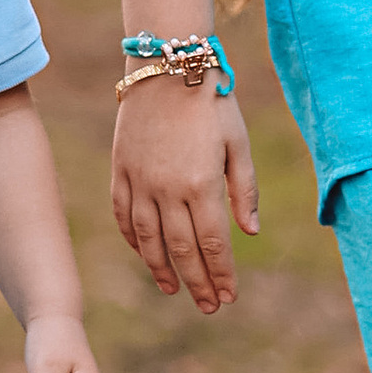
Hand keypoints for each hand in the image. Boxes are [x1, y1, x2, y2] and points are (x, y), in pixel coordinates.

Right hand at [111, 79, 259, 312]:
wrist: (166, 65)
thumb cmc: (211, 102)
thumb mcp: (238, 143)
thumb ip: (244, 190)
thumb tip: (250, 233)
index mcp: (201, 184)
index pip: (213, 244)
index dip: (222, 274)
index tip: (230, 297)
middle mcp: (167, 189)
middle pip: (181, 249)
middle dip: (197, 282)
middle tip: (209, 306)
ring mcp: (139, 180)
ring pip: (147, 239)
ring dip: (162, 269)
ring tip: (175, 290)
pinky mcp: (120, 170)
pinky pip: (123, 215)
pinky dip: (133, 240)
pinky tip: (145, 254)